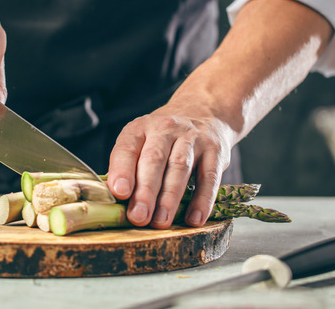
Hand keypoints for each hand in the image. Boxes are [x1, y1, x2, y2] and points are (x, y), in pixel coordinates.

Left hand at [107, 99, 235, 228]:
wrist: (204, 112)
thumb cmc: (164, 138)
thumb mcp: (142, 141)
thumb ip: (131, 167)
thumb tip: (119, 202)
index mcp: (140, 128)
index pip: (127, 147)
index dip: (122, 170)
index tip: (119, 193)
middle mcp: (165, 128)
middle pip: (153, 160)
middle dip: (145, 191)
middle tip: (139, 217)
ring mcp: (192, 138)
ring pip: (179, 168)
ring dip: (170, 198)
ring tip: (161, 222)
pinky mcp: (215, 150)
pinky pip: (209, 177)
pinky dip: (203, 200)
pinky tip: (194, 219)